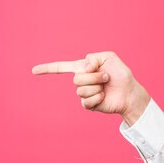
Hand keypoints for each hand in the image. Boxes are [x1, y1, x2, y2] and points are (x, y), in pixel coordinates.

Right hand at [32, 51, 150, 125]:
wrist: (130, 92)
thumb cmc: (121, 74)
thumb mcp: (109, 57)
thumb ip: (93, 58)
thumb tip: (84, 69)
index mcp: (83, 68)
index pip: (62, 67)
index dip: (47, 69)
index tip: (33, 71)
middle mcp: (81, 80)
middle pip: (76, 79)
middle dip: (94, 76)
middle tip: (107, 77)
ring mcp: (84, 93)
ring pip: (81, 90)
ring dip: (97, 86)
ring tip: (106, 86)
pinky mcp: (88, 104)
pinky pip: (86, 101)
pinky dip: (98, 97)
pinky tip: (104, 96)